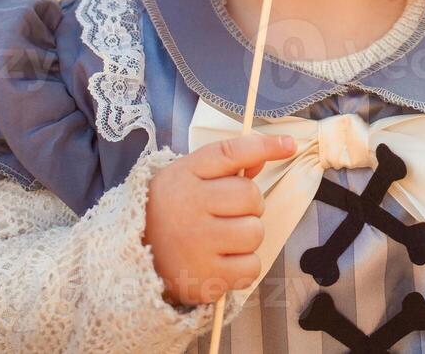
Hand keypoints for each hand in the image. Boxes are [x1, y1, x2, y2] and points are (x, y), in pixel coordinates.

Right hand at [143, 133, 295, 306]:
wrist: (134, 258)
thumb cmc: (173, 211)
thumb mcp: (189, 177)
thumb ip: (228, 164)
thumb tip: (272, 154)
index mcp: (185, 175)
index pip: (230, 152)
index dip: (263, 146)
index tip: (290, 145)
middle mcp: (188, 206)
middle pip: (252, 196)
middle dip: (250, 206)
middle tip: (227, 214)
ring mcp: (196, 244)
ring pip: (255, 233)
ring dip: (247, 237)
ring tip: (223, 239)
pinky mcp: (204, 278)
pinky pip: (251, 268)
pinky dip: (244, 267)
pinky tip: (222, 262)